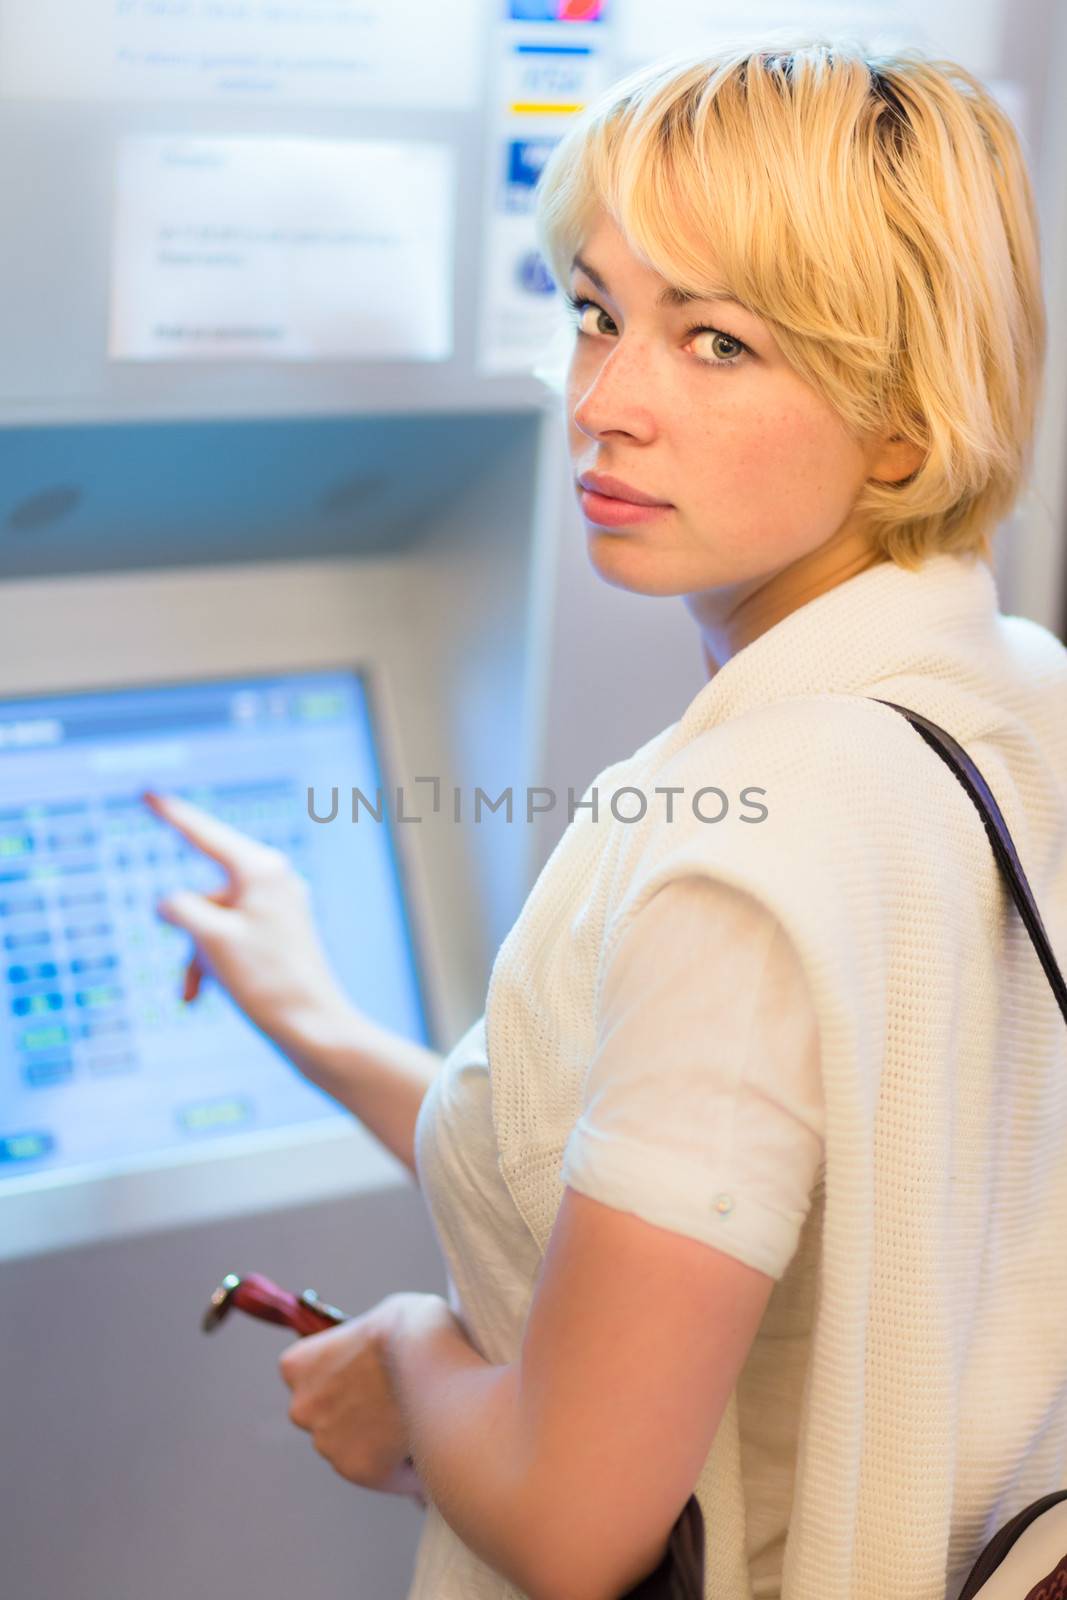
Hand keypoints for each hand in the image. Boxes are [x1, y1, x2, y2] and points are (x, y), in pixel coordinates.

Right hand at [141, 789, 353, 1058]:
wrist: (315, 1029)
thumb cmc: (266, 981)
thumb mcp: (209, 939)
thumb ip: (180, 909)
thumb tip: (169, 903)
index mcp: (260, 869)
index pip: (204, 834)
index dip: (170, 814)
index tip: (146, 793)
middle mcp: (274, 880)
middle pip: (203, 895)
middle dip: (187, 935)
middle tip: (195, 978)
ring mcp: (279, 908)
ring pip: (212, 923)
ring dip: (197, 957)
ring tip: (200, 993)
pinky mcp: (280, 935)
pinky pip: (230, 940)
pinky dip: (213, 963)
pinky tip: (204, 996)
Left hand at [278, 1291, 440, 1505]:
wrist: (428, 1355)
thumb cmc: (408, 1327)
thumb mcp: (375, 1322)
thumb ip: (362, 1352)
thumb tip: (380, 1367)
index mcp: (297, 1366)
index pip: (310, 1380)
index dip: (345, 1380)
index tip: (371, 1377)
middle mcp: (302, 1408)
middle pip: (331, 1418)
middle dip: (360, 1416)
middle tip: (398, 1402)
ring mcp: (328, 1443)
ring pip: (357, 1449)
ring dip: (381, 1443)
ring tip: (420, 1423)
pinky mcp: (360, 1471)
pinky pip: (386, 1474)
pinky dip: (405, 1466)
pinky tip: (429, 1443)